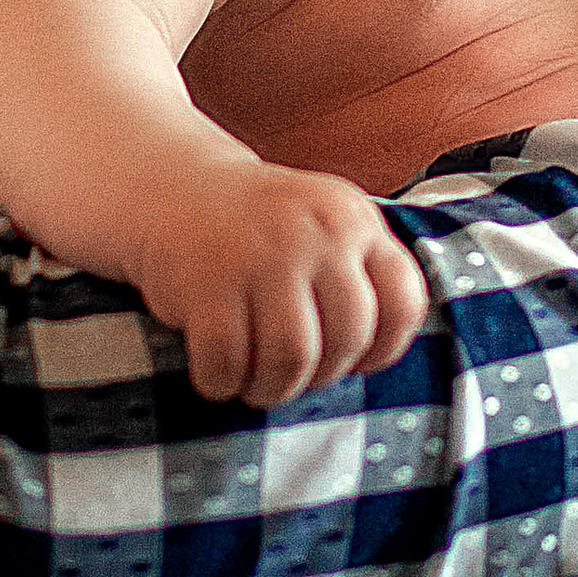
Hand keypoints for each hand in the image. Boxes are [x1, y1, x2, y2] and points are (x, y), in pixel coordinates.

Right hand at [130, 160, 429, 405]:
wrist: (174, 188)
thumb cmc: (259, 228)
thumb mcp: (323, 226)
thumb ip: (357, 273)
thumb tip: (377, 358)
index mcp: (352, 219)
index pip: (402, 302)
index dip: (383, 348)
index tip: (354, 359)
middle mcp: (313, 232)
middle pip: (348, 338)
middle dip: (321, 375)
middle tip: (292, 375)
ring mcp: (260, 254)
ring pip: (293, 359)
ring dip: (273, 388)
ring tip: (258, 382)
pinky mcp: (206, 282)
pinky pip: (227, 363)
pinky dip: (221, 383)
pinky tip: (217, 371)